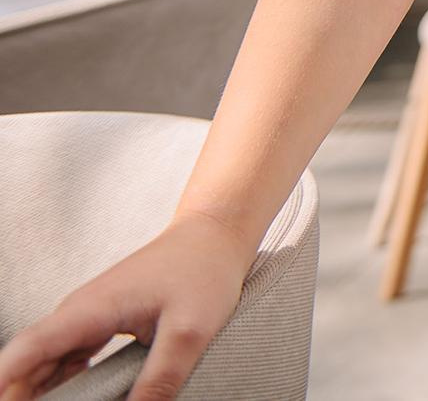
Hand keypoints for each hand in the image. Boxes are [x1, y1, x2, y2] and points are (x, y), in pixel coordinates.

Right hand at [0, 211, 259, 400]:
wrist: (213, 236)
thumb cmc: (204, 271)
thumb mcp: (191, 329)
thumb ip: (162, 377)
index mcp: (90, 310)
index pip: (28, 349)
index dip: (5, 380)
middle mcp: (78, 314)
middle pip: (29, 363)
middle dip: (22, 395)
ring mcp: (86, 319)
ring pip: (44, 364)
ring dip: (38, 393)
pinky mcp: (99, 324)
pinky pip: (65, 360)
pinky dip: (59, 384)